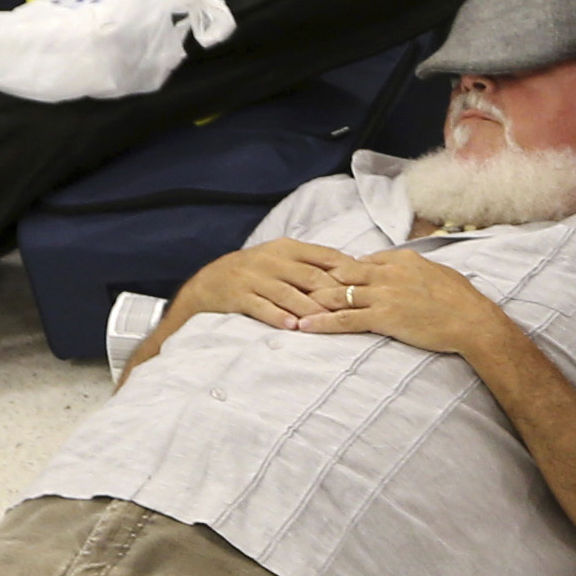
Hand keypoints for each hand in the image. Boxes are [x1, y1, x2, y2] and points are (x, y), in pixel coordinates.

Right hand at [184, 237, 356, 330]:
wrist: (207, 285)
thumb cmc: (253, 274)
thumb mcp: (280, 261)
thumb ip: (310, 264)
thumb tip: (352, 272)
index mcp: (287, 248)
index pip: (325, 256)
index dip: (347, 271)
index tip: (368, 287)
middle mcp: (271, 259)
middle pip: (310, 276)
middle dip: (333, 295)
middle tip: (354, 311)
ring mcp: (254, 278)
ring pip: (288, 293)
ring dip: (309, 309)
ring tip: (327, 322)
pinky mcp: (239, 296)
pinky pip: (261, 307)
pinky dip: (278, 317)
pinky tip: (292, 327)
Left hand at [295, 247, 496, 353]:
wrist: (472, 321)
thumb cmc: (460, 299)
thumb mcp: (434, 272)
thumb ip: (410, 268)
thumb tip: (397, 264)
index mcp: (400, 259)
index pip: (361, 260)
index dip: (340, 269)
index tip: (322, 275)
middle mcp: (387, 273)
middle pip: (342, 271)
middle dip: (316, 279)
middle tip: (292, 283)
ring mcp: (384, 295)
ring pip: (338, 294)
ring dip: (311, 300)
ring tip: (287, 304)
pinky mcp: (383, 318)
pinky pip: (345, 319)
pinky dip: (322, 322)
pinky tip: (304, 325)